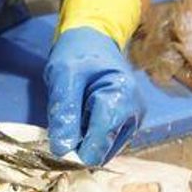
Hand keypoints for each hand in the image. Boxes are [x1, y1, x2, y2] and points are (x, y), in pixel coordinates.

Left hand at [44, 27, 144, 164]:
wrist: (93, 40)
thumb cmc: (78, 53)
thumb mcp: (63, 75)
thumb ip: (64, 111)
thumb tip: (62, 150)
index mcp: (123, 97)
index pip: (101, 141)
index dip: (76, 150)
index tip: (56, 145)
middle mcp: (134, 114)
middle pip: (103, 150)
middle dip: (79, 144)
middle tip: (63, 121)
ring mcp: (132, 121)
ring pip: (102, 150)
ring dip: (83, 140)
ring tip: (74, 113)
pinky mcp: (125, 126)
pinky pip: (103, 142)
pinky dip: (88, 136)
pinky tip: (81, 116)